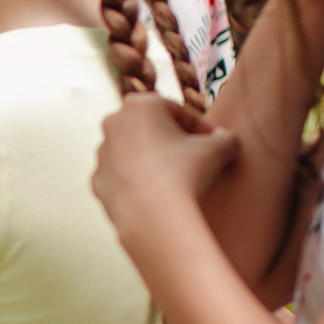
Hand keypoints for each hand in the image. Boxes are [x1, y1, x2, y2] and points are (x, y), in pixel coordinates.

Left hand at [93, 92, 238, 232]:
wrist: (153, 217)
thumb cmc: (185, 174)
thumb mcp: (219, 148)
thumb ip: (225, 137)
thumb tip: (224, 139)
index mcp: (139, 105)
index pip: (177, 111)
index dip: (201, 127)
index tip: (215, 142)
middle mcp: (113, 124)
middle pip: (153, 128)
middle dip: (175, 140)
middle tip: (198, 157)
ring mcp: (102, 154)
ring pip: (136, 152)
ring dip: (156, 160)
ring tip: (180, 177)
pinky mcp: (98, 181)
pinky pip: (125, 176)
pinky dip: (141, 181)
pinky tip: (160, 194)